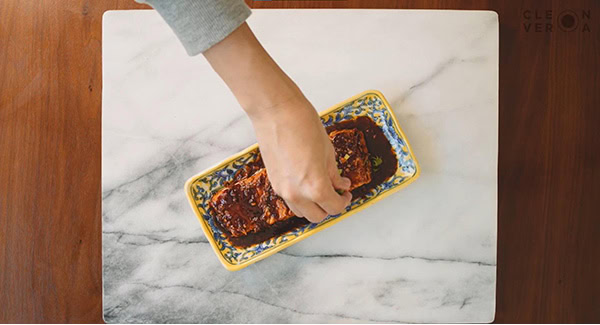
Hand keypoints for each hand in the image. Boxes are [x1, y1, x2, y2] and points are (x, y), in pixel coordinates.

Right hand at [250, 94, 351, 222]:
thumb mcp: (327, 151)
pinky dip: (300, 198)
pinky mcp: (273, 182)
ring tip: (321, 189)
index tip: (346, 193)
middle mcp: (297, 194)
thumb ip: (333, 173)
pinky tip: (306, 183)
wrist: (275, 111)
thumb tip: (340, 184)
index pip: (333, 207)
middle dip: (329, 207)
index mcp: (315, 187)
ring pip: (301, 211)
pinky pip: (289, 200)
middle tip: (336, 194)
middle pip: (317, 216)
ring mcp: (282, 189)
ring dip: (313, 206)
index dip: (343, 202)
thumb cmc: (302, 124)